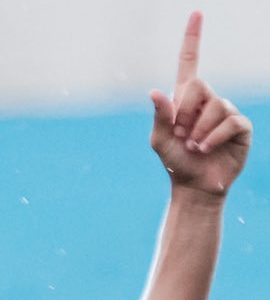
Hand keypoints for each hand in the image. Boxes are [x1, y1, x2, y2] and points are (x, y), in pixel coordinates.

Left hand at [149, 12, 251, 196]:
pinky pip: (229, 122)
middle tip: (181, 134)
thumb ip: (159, 117)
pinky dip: (213, 137)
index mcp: (185, 100)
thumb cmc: (174, 162)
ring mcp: (226, 111)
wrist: (194, 186)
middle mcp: (207, 101)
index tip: (196, 13)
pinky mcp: (240, 126)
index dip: (192, 38)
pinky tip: (205, 149)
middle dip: (185, 112)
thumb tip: (154, 92)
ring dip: (199, 130)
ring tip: (194, 146)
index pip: (190, 62)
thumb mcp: (159, 140)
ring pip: (215, 106)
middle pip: (199, 85)